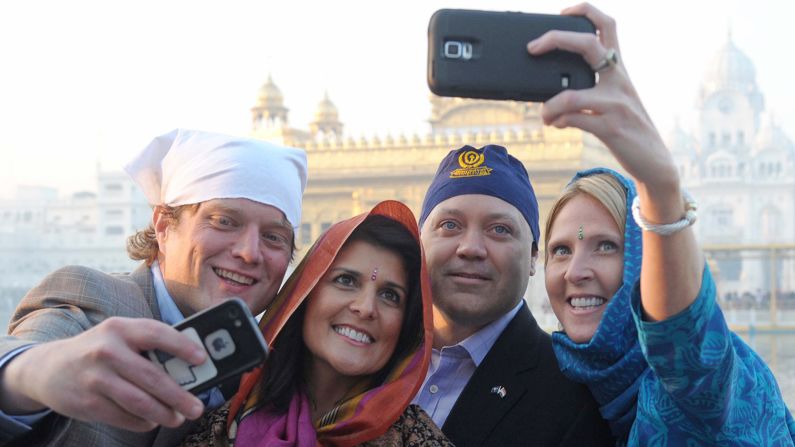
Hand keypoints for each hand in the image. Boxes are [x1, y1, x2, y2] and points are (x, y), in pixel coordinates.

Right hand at [0, 317, 206, 431]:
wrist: (49, 368)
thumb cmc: (99, 350)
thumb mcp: (119, 336)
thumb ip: (148, 344)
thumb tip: (190, 365)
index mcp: (121, 328)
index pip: (157, 333)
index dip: (182, 346)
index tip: (202, 359)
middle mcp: (107, 351)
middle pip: (152, 377)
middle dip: (179, 396)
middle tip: (197, 407)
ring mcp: (95, 378)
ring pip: (139, 402)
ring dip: (164, 414)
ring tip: (178, 418)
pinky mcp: (87, 402)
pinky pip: (124, 417)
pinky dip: (142, 422)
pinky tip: (152, 420)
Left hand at [527, 2, 678, 196]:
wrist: (655, 161)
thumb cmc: (629, 128)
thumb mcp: (616, 99)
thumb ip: (593, 87)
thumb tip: (554, 86)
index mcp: (620, 69)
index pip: (608, 26)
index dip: (586, 11)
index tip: (564, 11)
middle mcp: (619, 81)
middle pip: (588, 45)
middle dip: (555, 39)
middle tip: (532, 49)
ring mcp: (616, 104)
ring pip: (571, 94)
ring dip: (549, 105)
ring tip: (544, 114)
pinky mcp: (611, 129)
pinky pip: (574, 120)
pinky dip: (558, 120)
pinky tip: (556, 124)